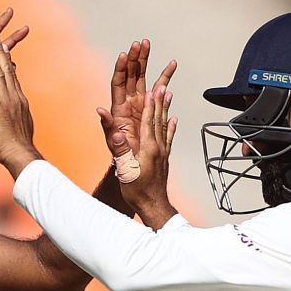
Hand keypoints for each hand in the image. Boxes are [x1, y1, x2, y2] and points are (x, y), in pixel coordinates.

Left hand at [0, 33, 40, 176]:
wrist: (21, 156)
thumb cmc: (20, 147)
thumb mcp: (21, 127)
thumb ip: (20, 117)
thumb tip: (22, 114)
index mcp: (19, 101)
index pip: (13, 77)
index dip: (8, 62)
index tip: (5, 48)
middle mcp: (14, 97)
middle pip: (8, 70)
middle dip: (3, 51)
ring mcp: (6, 101)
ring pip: (0, 73)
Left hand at [98, 39, 176, 174]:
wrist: (134, 167)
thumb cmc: (121, 158)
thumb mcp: (113, 144)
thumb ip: (108, 128)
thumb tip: (100, 111)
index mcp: (119, 110)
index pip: (118, 83)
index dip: (121, 68)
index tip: (126, 54)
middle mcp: (129, 104)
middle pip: (131, 75)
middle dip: (136, 58)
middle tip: (141, 43)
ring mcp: (140, 105)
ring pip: (143, 79)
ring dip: (147, 62)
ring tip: (150, 45)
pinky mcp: (151, 110)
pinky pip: (158, 92)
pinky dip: (164, 80)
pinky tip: (171, 68)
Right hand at [123, 83, 178, 227]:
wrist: (153, 206)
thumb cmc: (138, 191)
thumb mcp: (125, 170)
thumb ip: (120, 150)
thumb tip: (116, 135)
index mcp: (149, 148)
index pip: (149, 121)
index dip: (150, 105)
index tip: (151, 89)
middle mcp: (159, 148)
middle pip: (159, 119)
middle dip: (159, 100)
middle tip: (162, 83)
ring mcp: (163, 153)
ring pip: (165, 125)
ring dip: (165, 108)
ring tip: (169, 94)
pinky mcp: (164, 159)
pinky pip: (168, 138)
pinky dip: (171, 126)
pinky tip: (174, 119)